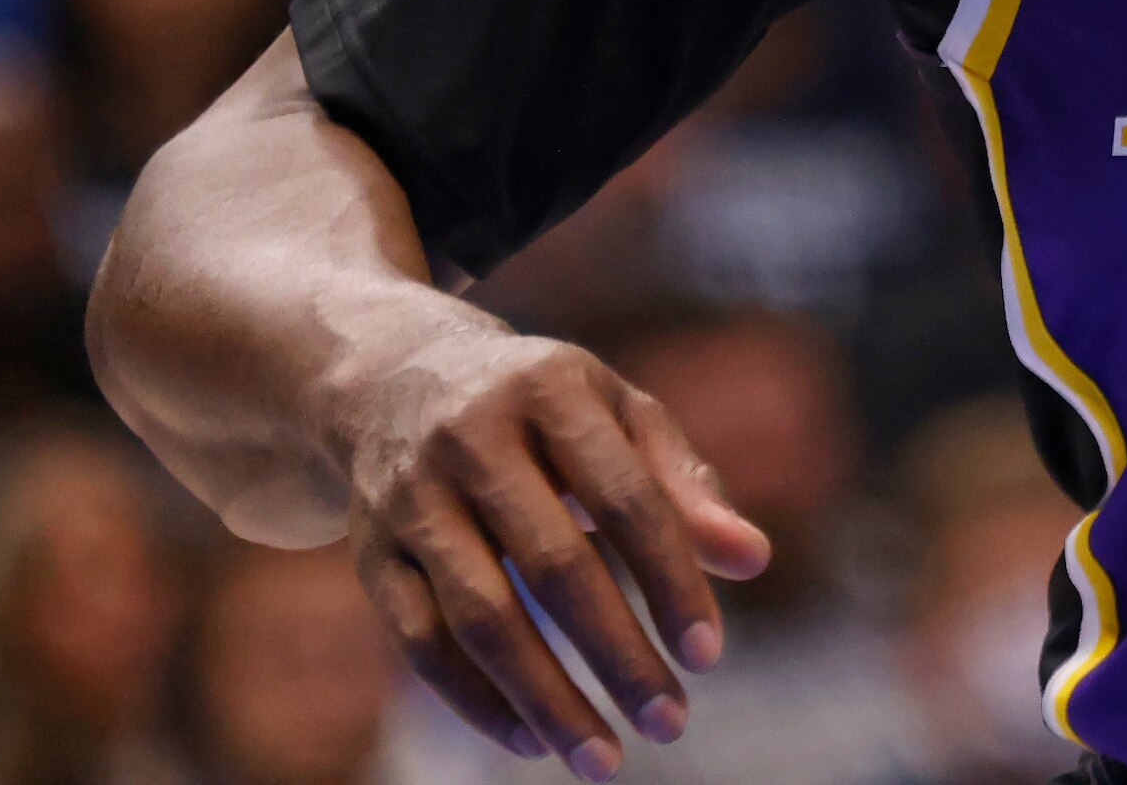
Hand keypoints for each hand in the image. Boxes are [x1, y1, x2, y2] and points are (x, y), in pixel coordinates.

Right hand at [333, 321, 772, 773]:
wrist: (395, 378)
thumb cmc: (543, 409)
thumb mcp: (619, 417)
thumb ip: (686, 487)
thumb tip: (755, 560)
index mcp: (552, 391)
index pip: (625, 497)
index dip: (669, 578)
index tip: (708, 656)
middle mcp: (472, 440)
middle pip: (552, 565)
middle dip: (616, 655)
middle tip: (669, 723)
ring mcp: (412, 499)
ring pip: (478, 616)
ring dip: (543, 697)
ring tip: (602, 757)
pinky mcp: (371, 552)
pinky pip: (419, 642)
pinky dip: (475, 701)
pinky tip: (531, 740)